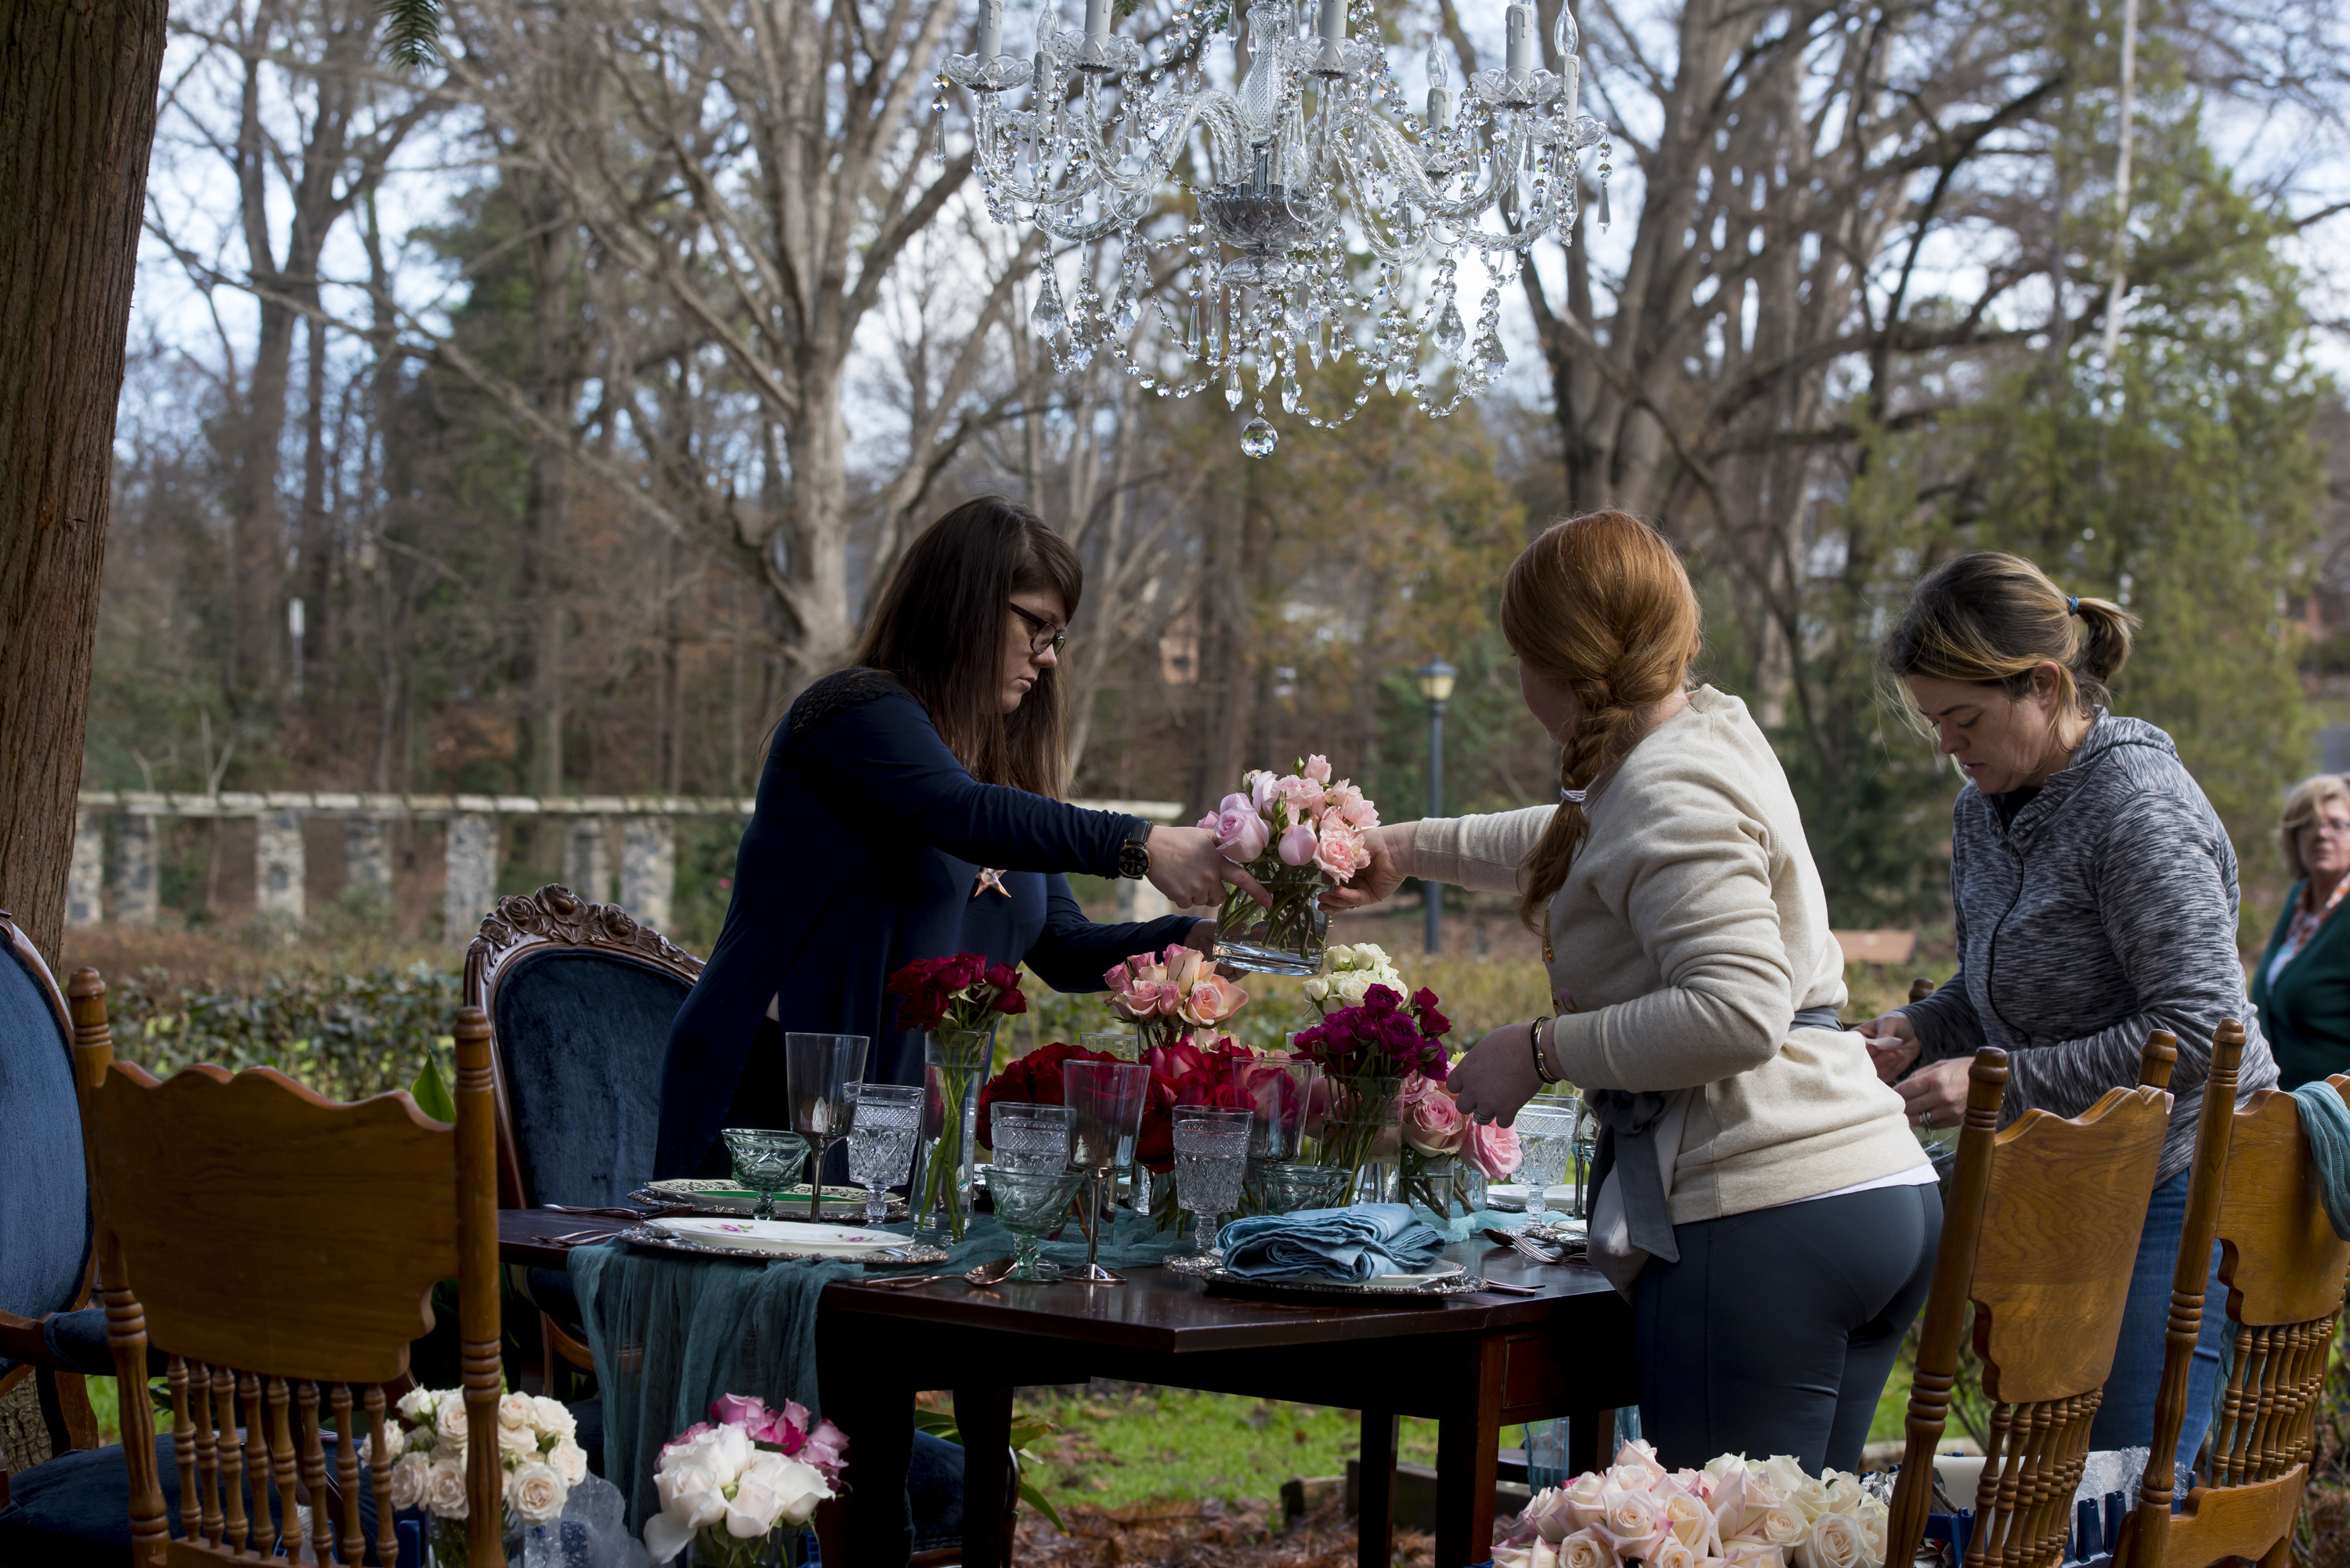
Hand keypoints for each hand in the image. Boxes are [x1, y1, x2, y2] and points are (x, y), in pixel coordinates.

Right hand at [1145, 826, 1269, 909]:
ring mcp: (1195, 887)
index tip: (1269, 903)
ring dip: (1195, 893)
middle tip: (1199, 878)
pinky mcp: (1181, 896)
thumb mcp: (1204, 834)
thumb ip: (1221, 843)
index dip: (1257, 891)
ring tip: (1184, 876)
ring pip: (1202, 901)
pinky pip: (1187, 904)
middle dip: (1212, 891)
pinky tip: (1174, 882)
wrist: (1151, 847)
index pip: (1242, 878)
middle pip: (1219, 897)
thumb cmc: (1178, 839)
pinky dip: (1181, 896)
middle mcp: (1209, 876)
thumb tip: (1235, 844)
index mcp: (1218, 861)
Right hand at [1320, 822, 1414, 910]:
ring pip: (1346, 899)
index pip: (1334, 877)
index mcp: (1350, 865)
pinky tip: (1338, 892)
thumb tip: (1322, 875)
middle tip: (1318, 900)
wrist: (1394, 846)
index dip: (1325, 882)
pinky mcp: (1373, 895)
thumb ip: (1333, 859)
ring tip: (1322, 900)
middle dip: (1328, 898)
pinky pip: (1357, 898)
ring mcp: (1364, 887)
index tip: (1315, 882)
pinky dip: (1347, 896)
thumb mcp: (1347, 847)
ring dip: (1334, 901)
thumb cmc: (1373, 841)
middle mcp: (1356, 878)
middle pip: (1338, 893)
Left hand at [1445, 1022, 1542, 1126]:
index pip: (1451, 1086)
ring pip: (1481, 1118)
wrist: (1534, 1051)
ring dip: (1490, 1111)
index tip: (1471, 1083)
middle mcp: (1473, 1089)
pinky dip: (1508, 1117)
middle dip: (1472, 1103)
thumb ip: (1477, 1062)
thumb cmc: (1511, 1040)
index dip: (1462, 1086)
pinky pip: (1502, 1123)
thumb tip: (1479, 1066)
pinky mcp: (1507, 1111)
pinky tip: (1513, 1106)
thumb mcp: (1485, 1046)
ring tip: (1501, 1101)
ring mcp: (1489, 1102)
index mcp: (1465, 1070)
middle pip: (1462, 1107)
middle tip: (1485, 1095)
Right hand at [1855, 1011, 1920, 1083]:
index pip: (1858, 1049)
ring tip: (1899, 1052)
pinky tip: (1901, 1057)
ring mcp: (1873, 1064)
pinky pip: (1887, 1076)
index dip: (1870, 1051)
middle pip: (1865, 1065)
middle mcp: (1862, 1053)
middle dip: (1881, 1059)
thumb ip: (1884, 1034)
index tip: (1882, 1047)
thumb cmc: (1896, 1022)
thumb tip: (1878, 1047)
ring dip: (1890, 1064)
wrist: (1913, 1031)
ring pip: (1876, 1072)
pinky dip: (1896, 1068)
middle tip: (1894, 1052)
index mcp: (1858, 1039)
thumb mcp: (1889, 1022)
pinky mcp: (1884, 1072)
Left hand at [1896, 1056, 1970, 1129]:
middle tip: (1895, 1104)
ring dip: (1910, 1116)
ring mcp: (1949, 1111)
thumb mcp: (1939, 1065)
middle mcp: (1942, 1097)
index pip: (1905, 1091)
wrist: (1990, 1081)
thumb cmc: (1962, 1069)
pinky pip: (1932, 1125)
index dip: (1894, 1093)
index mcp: (1936, 1079)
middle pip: (1910, 1107)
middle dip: (1900, 1105)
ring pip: (1919, 1120)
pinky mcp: (1956, 1121)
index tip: (1890, 1093)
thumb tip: (1900, 1087)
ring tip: (1907, 1111)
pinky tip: (1922, 1115)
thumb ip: (1918, 1076)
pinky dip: (1924, 1122)